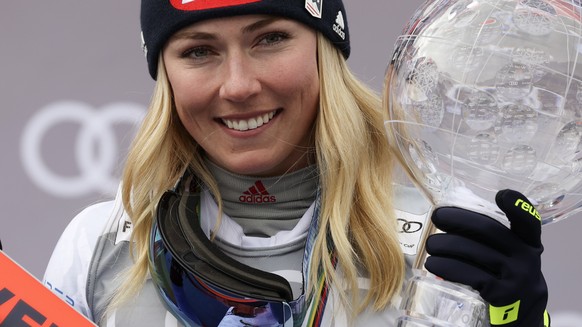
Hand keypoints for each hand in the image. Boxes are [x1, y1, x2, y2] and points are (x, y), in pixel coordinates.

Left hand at [424, 189, 549, 325]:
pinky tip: (433, 264)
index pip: (528, 220)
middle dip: (456, 219)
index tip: (502, 195)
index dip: (518, 205)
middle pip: (486, 229)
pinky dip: (444, 266)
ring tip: (431, 245)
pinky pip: (466, 273)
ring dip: (443, 245)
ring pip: (470, 251)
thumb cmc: (505, 273)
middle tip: (436, 217)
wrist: (521, 312)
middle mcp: (526, 257)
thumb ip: (492, 235)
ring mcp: (516, 277)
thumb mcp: (510, 253)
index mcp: (529, 242)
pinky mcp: (500, 294)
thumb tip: (449, 213)